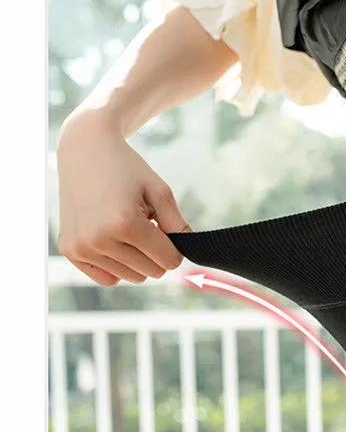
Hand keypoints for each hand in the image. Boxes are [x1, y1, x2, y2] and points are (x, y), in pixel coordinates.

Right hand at [56, 108, 191, 286]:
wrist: (85, 152)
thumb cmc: (127, 170)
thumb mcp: (160, 191)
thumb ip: (178, 225)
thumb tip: (188, 252)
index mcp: (125, 223)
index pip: (169, 261)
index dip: (174, 248)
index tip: (165, 228)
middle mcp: (99, 239)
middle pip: (152, 272)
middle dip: (156, 253)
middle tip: (144, 224)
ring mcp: (81, 247)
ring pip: (131, 278)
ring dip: (136, 259)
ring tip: (125, 227)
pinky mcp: (70, 251)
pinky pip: (108, 279)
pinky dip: (117, 266)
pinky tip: (112, 240)